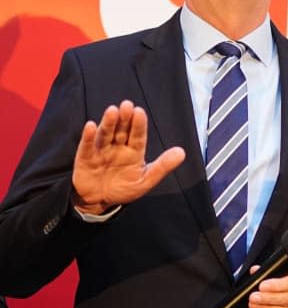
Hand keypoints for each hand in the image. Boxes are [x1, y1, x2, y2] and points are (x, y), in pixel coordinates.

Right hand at [71, 100, 185, 213]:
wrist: (100, 202)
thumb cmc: (124, 189)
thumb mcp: (145, 180)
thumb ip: (163, 167)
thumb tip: (182, 153)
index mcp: (134, 151)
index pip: (138, 135)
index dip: (138, 124)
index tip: (139, 112)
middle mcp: (118, 147)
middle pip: (121, 130)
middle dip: (124, 118)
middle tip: (127, 105)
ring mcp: (101, 151)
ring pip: (105, 134)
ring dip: (108, 123)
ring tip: (112, 111)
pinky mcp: (85, 158)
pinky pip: (87, 146)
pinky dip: (88, 136)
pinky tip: (91, 126)